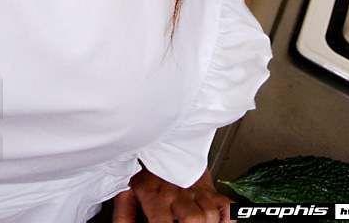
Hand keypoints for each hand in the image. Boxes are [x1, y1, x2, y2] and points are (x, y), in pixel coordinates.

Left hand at [112, 163, 230, 221]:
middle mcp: (177, 193)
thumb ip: (124, 209)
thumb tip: (122, 213)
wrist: (168, 135)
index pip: (162, 222)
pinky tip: (218, 220)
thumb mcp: (129, 187)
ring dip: (207, 221)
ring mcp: (195, 190)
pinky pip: (226, 204)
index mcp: (155, 194)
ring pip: (209, 213)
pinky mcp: (208, 188)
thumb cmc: (146, 168)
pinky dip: (226, 216)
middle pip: (194, 219)